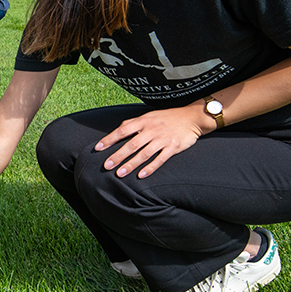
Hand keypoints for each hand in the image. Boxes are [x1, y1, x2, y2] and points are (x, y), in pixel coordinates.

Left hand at [95, 105, 209, 178]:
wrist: (192, 117)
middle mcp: (152, 130)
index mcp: (143, 121)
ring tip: (120, 174)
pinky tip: (141, 175)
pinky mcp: (173, 147)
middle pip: (131, 145)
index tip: (98, 148)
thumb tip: (118, 129)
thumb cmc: (167, 117)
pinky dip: (150, 168)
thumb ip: (134, 123)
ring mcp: (163, 139)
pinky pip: (160, 159)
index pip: (122, 130)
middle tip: (106, 166)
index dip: (109, 139)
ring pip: (144, 154)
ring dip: (131, 164)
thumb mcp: (149, 116)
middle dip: (118, 156)